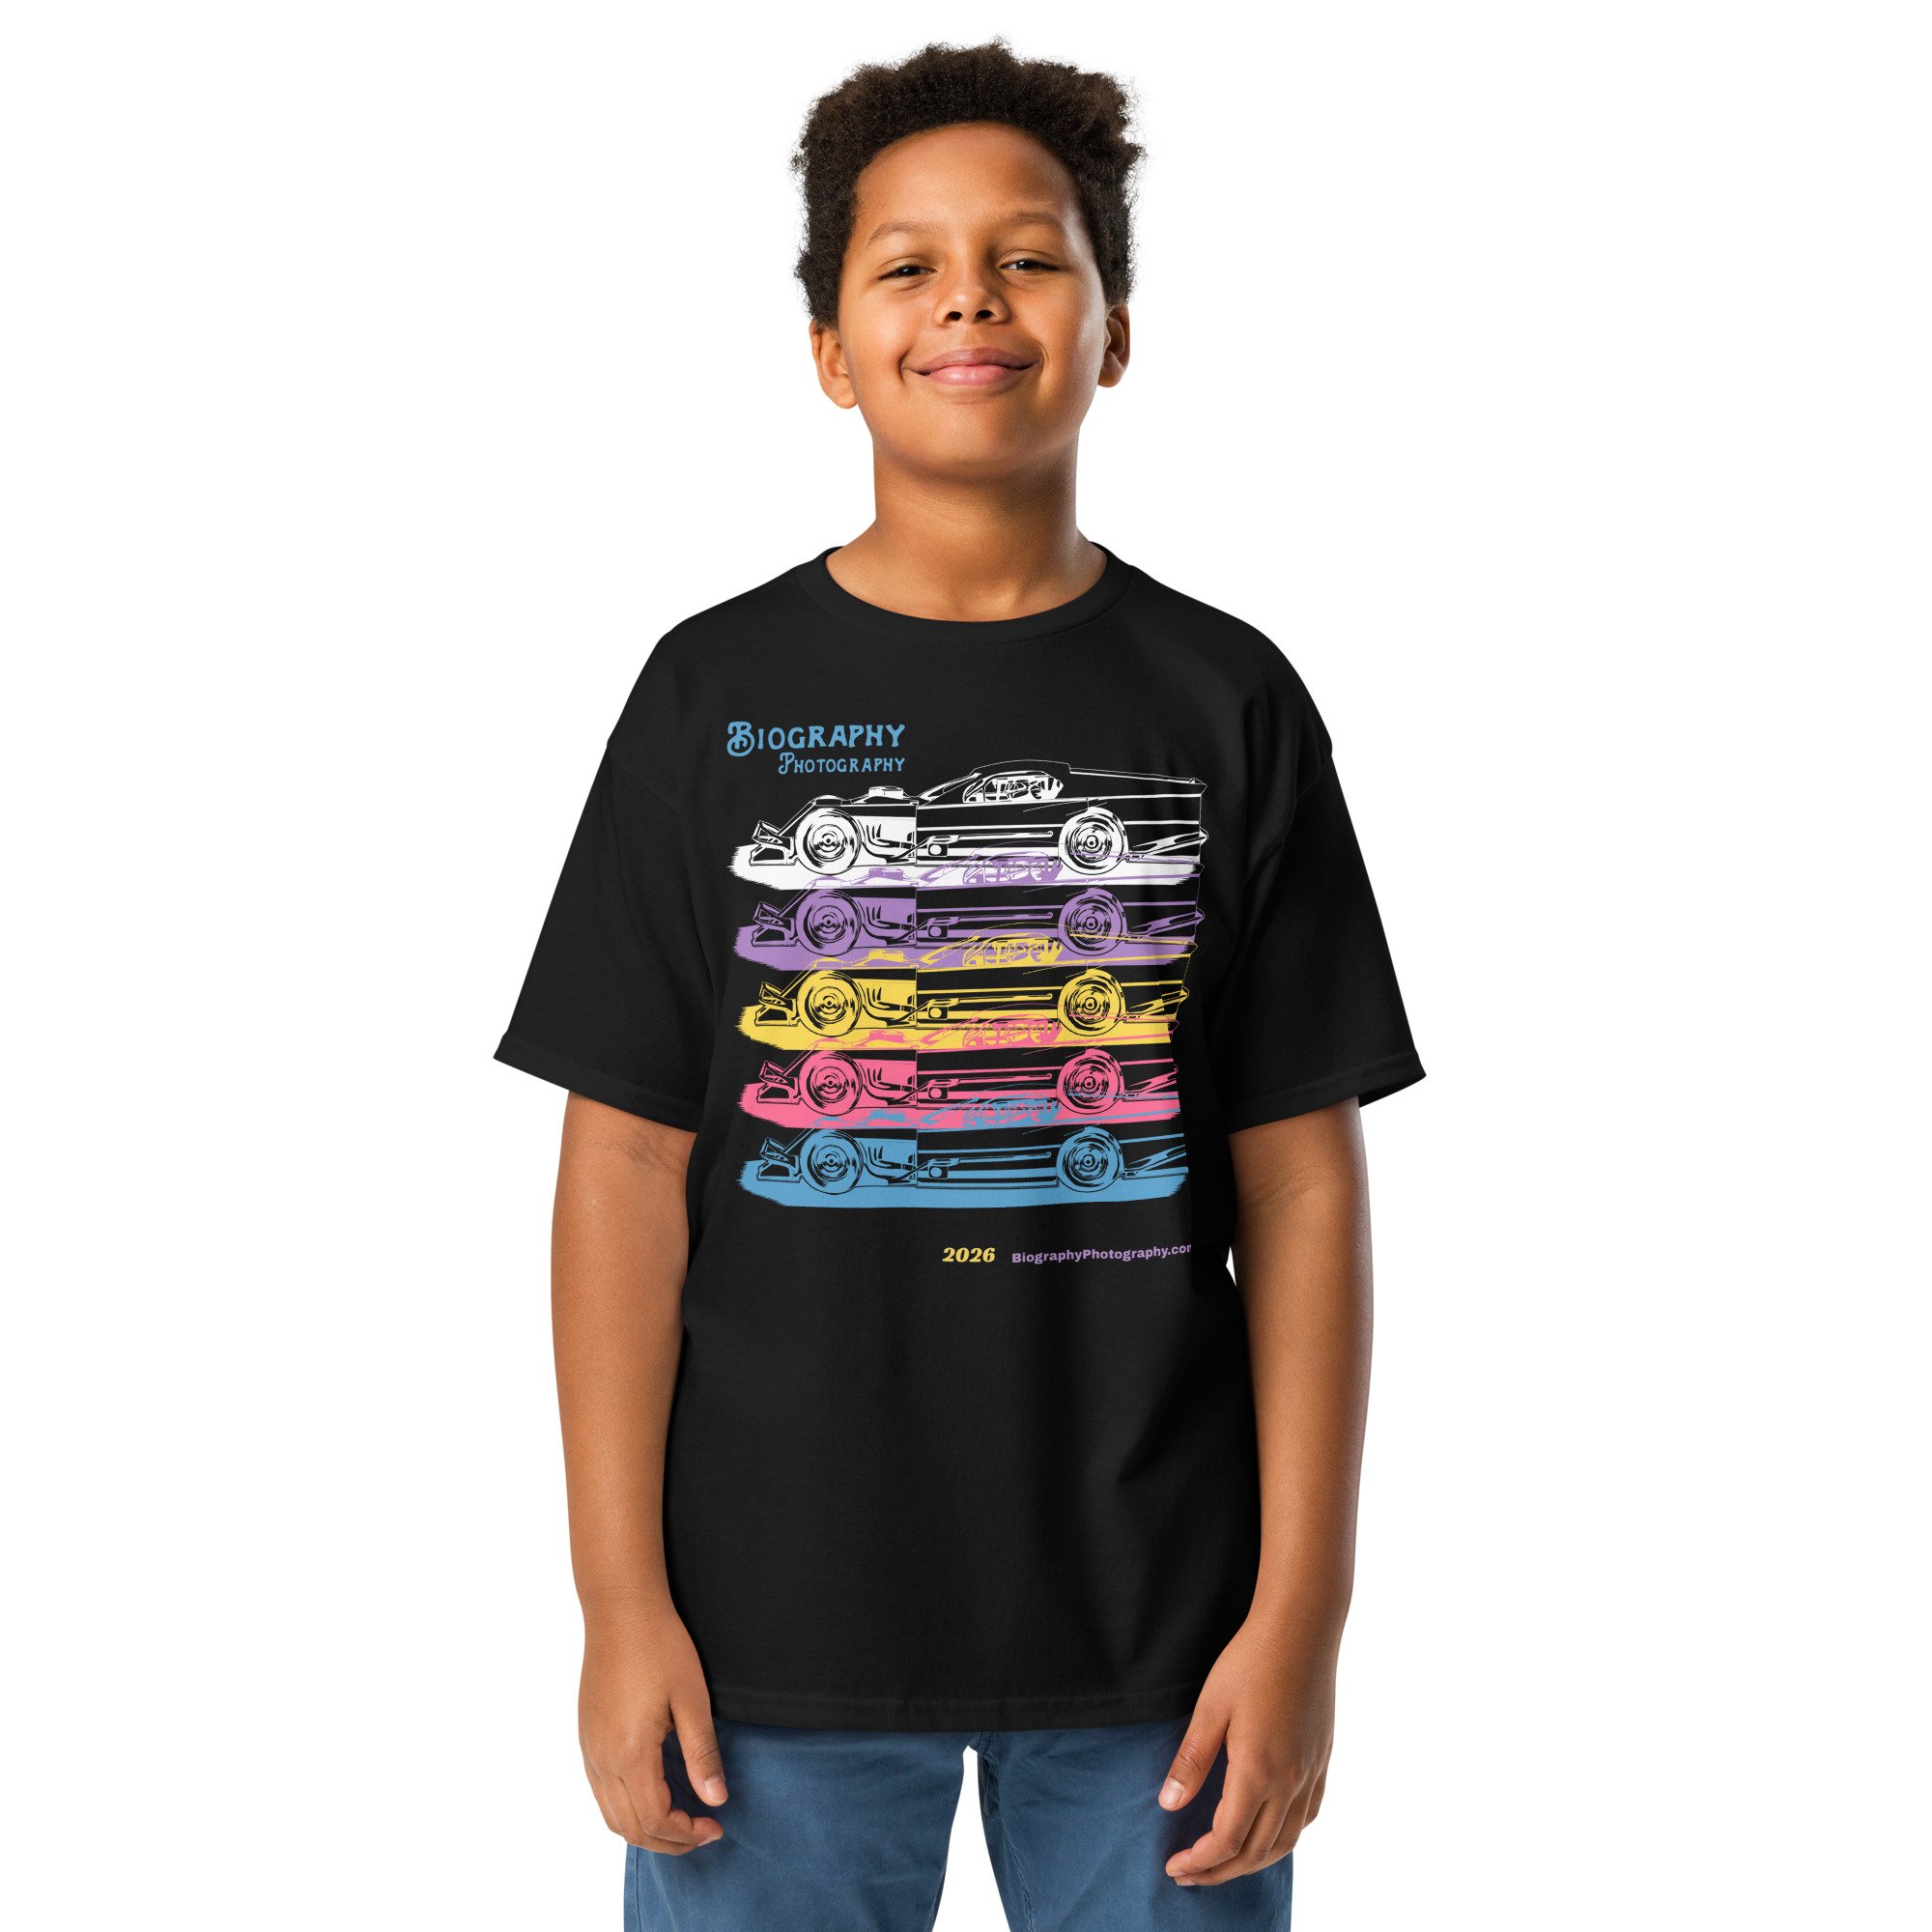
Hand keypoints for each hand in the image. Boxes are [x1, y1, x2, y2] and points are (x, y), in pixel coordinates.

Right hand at [578, 1593, 727, 1853]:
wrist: (620, 1610)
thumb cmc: (660, 1646)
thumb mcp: (692, 1699)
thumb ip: (702, 1754)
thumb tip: (717, 1800)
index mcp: (630, 1752)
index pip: (656, 1819)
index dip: (687, 1833)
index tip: (716, 1826)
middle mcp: (602, 1759)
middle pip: (630, 1828)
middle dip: (669, 1841)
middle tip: (703, 1833)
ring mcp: (589, 1749)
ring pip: (611, 1815)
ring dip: (646, 1829)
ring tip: (681, 1822)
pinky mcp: (586, 1737)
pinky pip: (602, 1792)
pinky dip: (627, 1809)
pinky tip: (654, 1795)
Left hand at [1158, 1611, 1337, 1886]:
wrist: (1302, 1628)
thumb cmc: (1250, 1661)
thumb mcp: (1210, 1707)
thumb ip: (1191, 1760)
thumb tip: (1168, 1805)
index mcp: (1259, 1771)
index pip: (1227, 1840)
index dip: (1200, 1861)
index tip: (1173, 1866)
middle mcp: (1291, 1781)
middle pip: (1256, 1851)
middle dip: (1220, 1871)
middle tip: (1188, 1876)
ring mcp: (1311, 1772)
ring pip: (1286, 1841)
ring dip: (1253, 1861)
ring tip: (1223, 1864)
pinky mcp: (1322, 1759)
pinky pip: (1306, 1818)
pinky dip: (1284, 1838)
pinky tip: (1267, 1833)